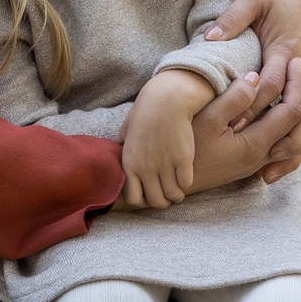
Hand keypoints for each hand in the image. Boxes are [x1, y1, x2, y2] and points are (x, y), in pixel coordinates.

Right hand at [112, 58, 300, 204]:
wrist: (168, 182)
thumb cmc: (183, 148)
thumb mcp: (205, 120)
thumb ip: (233, 99)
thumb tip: (256, 77)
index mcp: (254, 146)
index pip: (291, 112)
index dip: (296, 83)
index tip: (293, 59)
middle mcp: (261, 158)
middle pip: (300, 126)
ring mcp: (255, 162)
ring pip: (292, 135)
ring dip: (298, 107)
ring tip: (297, 82)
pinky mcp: (247, 162)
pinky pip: (279, 140)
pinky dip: (286, 120)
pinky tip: (279, 103)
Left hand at [119, 70, 215, 209]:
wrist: (167, 100)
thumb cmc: (146, 112)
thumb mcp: (127, 130)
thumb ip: (121, 146)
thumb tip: (115, 153)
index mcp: (130, 163)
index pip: (133, 198)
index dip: (143, 200)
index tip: (149, 193)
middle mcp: (146, 167)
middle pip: (156, 202)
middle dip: (163, 201)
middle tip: (167, 194)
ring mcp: (165, 164)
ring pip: (173, 195)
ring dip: (177, 194)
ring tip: (178, 188)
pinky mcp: (183, 159)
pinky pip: (186, 184)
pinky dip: (186, 183)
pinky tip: (184, 176)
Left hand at [203, 0, 300, 180]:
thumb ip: (234, 17)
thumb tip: (212, 38)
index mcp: (285, 49)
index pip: (270, 84)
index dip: (251, 106)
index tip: (230, 127)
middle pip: (298, 111)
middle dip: (280, 138)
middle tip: (255, 161)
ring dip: (293, 148)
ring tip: (268, 174)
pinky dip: (298, 143)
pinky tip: (279, 165)